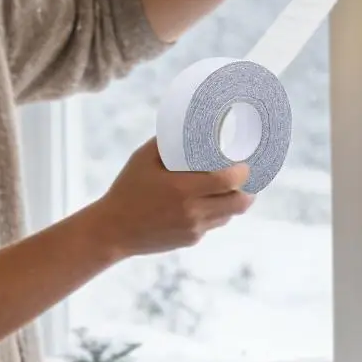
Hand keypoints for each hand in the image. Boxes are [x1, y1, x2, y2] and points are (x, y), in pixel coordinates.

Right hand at [91, 139, 252, 257]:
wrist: (112, 230)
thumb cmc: (128, 189)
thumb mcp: (143, 159)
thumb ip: (167, 140)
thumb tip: (188, 121)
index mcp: (182, 188)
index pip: (228, 180)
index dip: (243, 171)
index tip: (244, 162)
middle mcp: (192, 211)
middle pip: (239, 203)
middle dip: (249, 189)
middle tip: (246, 178)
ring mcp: (193, 229)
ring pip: (229, 215)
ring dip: (234, 201)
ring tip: (231, 188)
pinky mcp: (191, 240)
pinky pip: (213, 225)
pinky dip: (215, 213)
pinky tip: (207, 203)